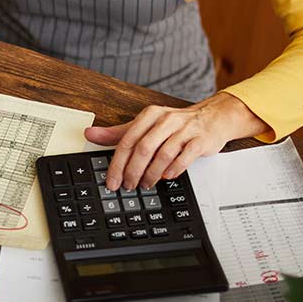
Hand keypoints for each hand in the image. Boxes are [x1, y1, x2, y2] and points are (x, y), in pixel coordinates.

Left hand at [85, 92, 266, 190]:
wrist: (212, 118)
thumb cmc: (176, 124)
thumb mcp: (146, 125)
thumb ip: (119, 133)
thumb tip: (90, 134)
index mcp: (150, 115)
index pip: (127, 140)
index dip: (117, 163)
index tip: (112, 180)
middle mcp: (166, 120)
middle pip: (143, 148)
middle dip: (132, 171)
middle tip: (128, 186)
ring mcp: (184, 130)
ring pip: (162, 155)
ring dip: (151, 174)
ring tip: (145, 184)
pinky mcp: (200, 140)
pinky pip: (184, 157)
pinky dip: (173, 170)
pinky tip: (167, 177)